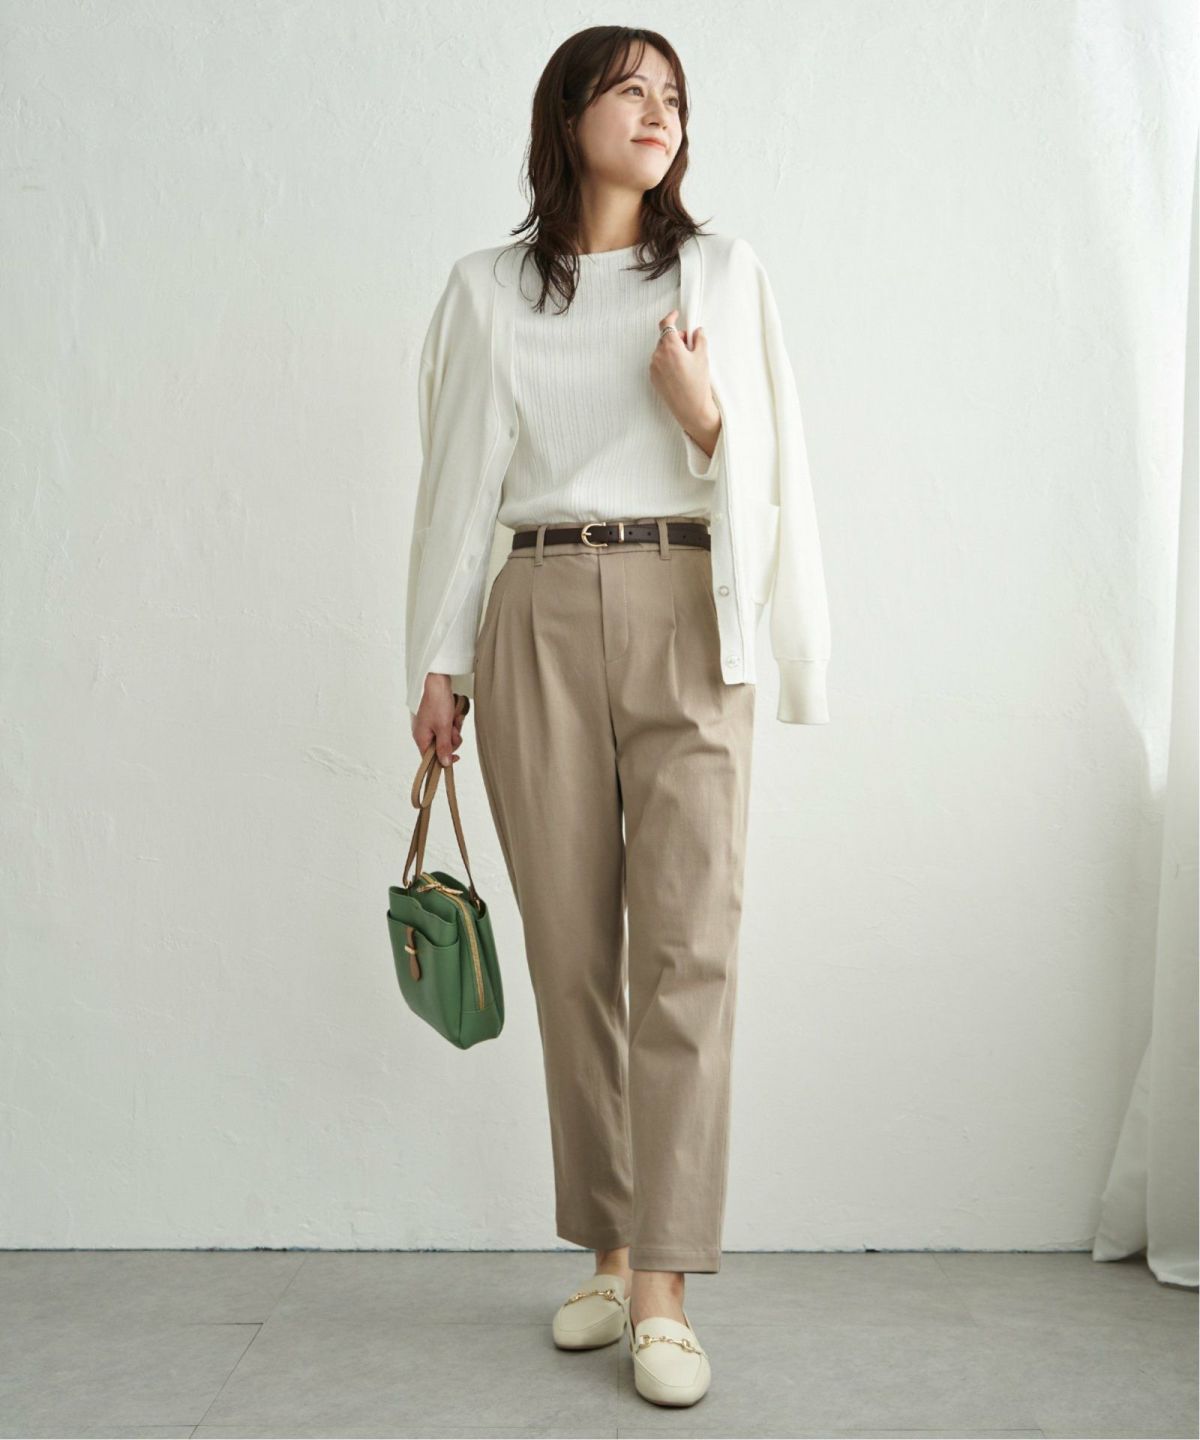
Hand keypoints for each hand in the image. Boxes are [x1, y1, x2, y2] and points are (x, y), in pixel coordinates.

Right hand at [412, 674, 469, 766]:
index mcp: (421, 738)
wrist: (437, 681)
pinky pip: (446, 726)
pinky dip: (452, 722)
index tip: (456, 757)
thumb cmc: (437, 702)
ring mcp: (429, 725)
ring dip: (454, 729)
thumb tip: (445, 764)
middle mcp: (422, 733)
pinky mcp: (435, 718)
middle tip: (454, 730)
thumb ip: (444, 747)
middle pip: (440, 747)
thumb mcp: (443, 727)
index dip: (443, 759)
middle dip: (451, 740)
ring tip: (454, 719)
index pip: (430, 758)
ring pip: (446, 736)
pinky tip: (454, 714)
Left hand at [648, 308, 720, 453]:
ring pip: (662, 351)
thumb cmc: (698, 383)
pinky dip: (667, 362)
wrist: (691, 408)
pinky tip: (680, 373)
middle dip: (677, 338)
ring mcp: (653, 367)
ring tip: (687, 363)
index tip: (676, 314)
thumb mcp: (703, 357)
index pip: (666, 325)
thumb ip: (699, 339)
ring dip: (672, 351)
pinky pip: (659, 363)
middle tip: (690, 346)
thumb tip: (696, 331)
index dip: (671, 317)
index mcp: (670, 346)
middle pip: (665, 338)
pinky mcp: (653, 377)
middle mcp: (658, 355)